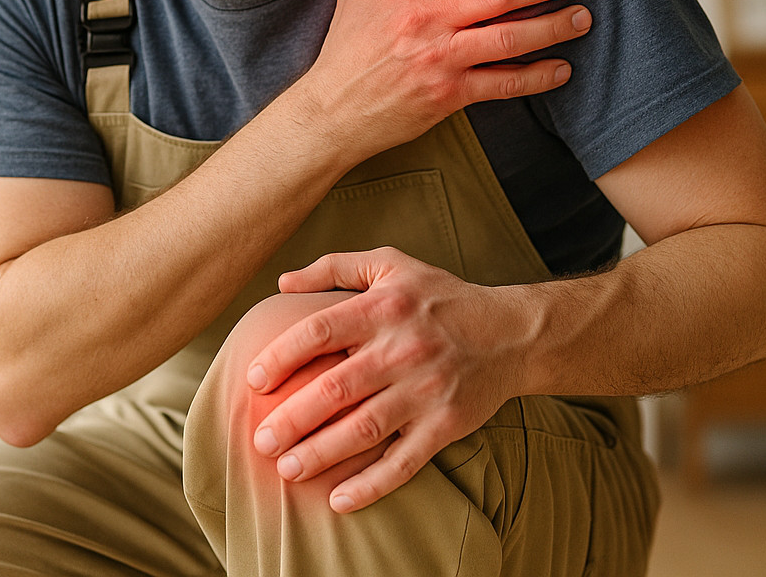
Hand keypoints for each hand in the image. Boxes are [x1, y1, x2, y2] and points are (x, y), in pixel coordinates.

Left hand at [245, 247, 531, 512]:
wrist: (512, 333)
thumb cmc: (440, 297)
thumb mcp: (391, 266)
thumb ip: (334, 267)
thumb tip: (282, 282)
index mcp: (383, 308)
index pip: (320, 330)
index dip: (281, 355)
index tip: (253, 380)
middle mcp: (403, 349)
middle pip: (336, 388)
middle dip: (292, 419)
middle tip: (260, 441)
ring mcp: (426, 390)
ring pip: (364, 429)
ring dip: (321, 454)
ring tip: (286, 471)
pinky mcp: (446, 424)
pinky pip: (405, 462)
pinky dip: (372, 485)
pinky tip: (339, 500)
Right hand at [300, 0, 589, 160]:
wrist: (333, 110)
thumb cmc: (347, 45)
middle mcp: (428, 17)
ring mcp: (441, 57)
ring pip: (512, 37)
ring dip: (554, 26)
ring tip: (583, 17)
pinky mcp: (450, 94)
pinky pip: (504, 83)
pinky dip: (538, 77)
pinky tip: (562, 69)